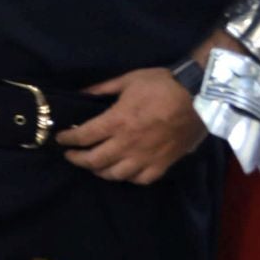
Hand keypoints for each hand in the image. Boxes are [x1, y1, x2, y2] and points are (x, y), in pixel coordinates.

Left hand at [56, 70, 208, 184]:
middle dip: (77, 159)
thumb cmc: (161, 85)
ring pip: (115, 175)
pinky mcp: (164, 164)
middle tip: (71, 155)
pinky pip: (141, 180)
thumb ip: (101, 89)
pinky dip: (128, 178)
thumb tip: (80, 94)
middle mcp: (128, 144)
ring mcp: (146, 157)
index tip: (60, 139)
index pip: (83, 136)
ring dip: (100, 171)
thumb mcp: (127, 80)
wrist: (200, 96)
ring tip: (94, 165)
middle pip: (94, 161)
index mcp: (116, 121)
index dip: (68, 139)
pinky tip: (124, 171)